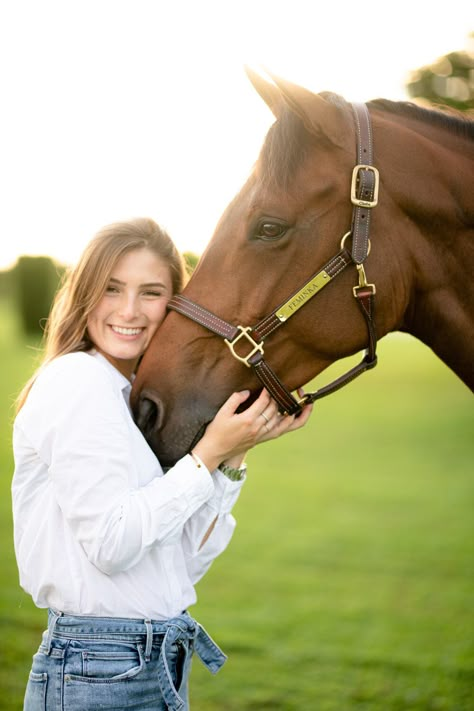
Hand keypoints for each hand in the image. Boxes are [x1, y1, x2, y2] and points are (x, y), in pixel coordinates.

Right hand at [192, 388, 312, 471]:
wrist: (215, 451)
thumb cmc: (216, 431)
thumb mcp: (222, 412)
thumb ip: (235, 399)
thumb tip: (248, 392)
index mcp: (248, 420)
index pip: (264, 402)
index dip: (268, 391)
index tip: (269, 383)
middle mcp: (258, 428)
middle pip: (275, 410)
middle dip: (280, 397)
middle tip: (284, 387)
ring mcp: (261, 435)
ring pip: (282, 422)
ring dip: (291, 410)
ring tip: (301, 401)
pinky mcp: (261, 439)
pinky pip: (279, 431)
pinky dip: (288, 424)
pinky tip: (293, 417)